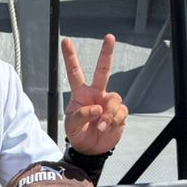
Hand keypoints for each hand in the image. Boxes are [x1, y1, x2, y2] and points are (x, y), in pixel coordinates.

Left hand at [62, 34, 127, 154]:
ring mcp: (109, 103)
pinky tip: (107, 128)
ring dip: (108, 114)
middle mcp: (96, 94)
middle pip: (103, 70)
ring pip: (114, 99)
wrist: (91, 149)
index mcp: (81, 94)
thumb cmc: (78, 133)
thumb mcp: (72, 126)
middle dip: (107, 53)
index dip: (70, 57)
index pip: (75, 72)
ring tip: (100, 126)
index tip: (65, 41)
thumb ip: (81, 115)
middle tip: (110, 37)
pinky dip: (113, 121)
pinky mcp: (120, 113)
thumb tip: (97, 108)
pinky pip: (121, 113)